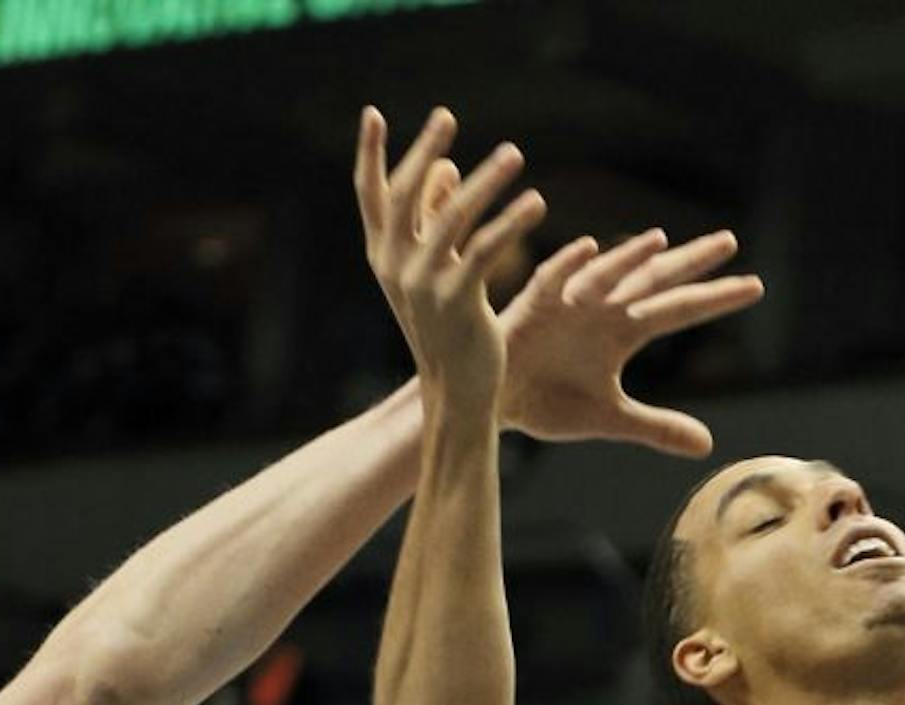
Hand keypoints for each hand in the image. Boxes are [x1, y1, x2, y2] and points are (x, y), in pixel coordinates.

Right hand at [356, 107, 546, 414]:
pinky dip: (512, 222)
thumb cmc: (450, 328)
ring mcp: (423, 285)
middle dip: (424, 150)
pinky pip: (486, 249)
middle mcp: (395, 266)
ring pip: (451, 216)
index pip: (370, 195)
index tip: (373, 113)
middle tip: (447, 115)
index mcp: (384, 257)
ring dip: (485, 180)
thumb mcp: (436, 270)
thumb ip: (437, 217)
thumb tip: (445, 165)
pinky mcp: (458, 302)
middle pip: (406, 194)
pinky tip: (535, 202)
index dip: (369, 153)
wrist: (456, 392)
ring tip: (514, 153)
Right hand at [500, 229, 763, 456]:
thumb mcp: (610, 419)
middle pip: (653, 281)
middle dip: (689, 262)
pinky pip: (552, 282)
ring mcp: (567, 304)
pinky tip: (589, 250)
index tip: (756, 287)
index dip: (715, 298)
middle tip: (730, 241)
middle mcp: (602, 309)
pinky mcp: (531, 308)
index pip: (678, 310)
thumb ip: (657, 427)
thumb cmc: (546, 402)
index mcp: (622, 331)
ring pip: (605, 275)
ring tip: (660, 243)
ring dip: (630, 258)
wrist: (490, 403)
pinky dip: (569, 268)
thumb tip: (708, 444)